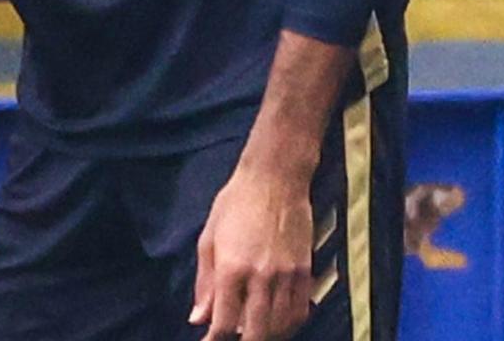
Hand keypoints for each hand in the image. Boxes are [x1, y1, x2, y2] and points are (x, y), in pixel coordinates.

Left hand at [192, 159, 315, 339]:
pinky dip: (289, 324)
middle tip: (232, 338)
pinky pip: (300, 311)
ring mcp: (287, 276)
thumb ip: (204, 284)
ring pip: (280, 326)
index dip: (214, 339)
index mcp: (231, 268)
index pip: (223, 321)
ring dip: (266, 335)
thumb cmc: (235, 204)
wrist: (274, 179)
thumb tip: (198, 318)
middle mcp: (261, 277)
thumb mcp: (208, 239)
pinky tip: (277, 323)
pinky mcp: (305, 272)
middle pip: (256, 332)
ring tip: (253, 332)